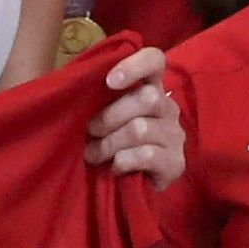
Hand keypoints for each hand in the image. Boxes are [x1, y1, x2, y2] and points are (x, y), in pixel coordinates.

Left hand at [85, 45, 183, 187]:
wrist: (136, 186)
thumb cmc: (114, 143)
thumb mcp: (106, 116)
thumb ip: (98, 98)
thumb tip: (73, 86)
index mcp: (151, 88)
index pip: (155, 61)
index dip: (135, 65)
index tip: (109, 81)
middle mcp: (168, 108)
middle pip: (147, 98)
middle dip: (110, 116)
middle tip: (90, 131)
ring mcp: (175, 135)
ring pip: (140, 129)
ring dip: (109, 143)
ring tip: (93, 154)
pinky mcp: (175, 162)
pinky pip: (145, 155)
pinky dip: (122, 161)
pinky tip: (114, 168)